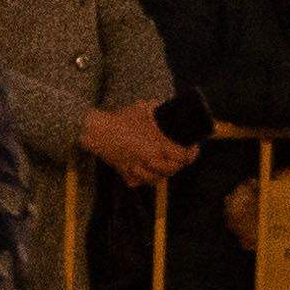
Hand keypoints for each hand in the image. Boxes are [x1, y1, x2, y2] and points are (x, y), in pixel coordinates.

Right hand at [79, 104, 197, 182]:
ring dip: (161, 172)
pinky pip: (140, 182)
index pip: (183, 157)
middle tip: (178, 154)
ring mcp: (138, 170)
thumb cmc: (120, 119)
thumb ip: (158, 108)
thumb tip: (170, 106)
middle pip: (173, 170)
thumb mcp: (143, 108)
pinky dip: (143, 178)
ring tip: (160, 161)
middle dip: (177, 163)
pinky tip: (143, 168)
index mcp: (158, 147)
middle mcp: (150, 161)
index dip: (191, 153)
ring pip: (157, 180)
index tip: (192, 147)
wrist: (97, 131)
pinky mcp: (127, 176)